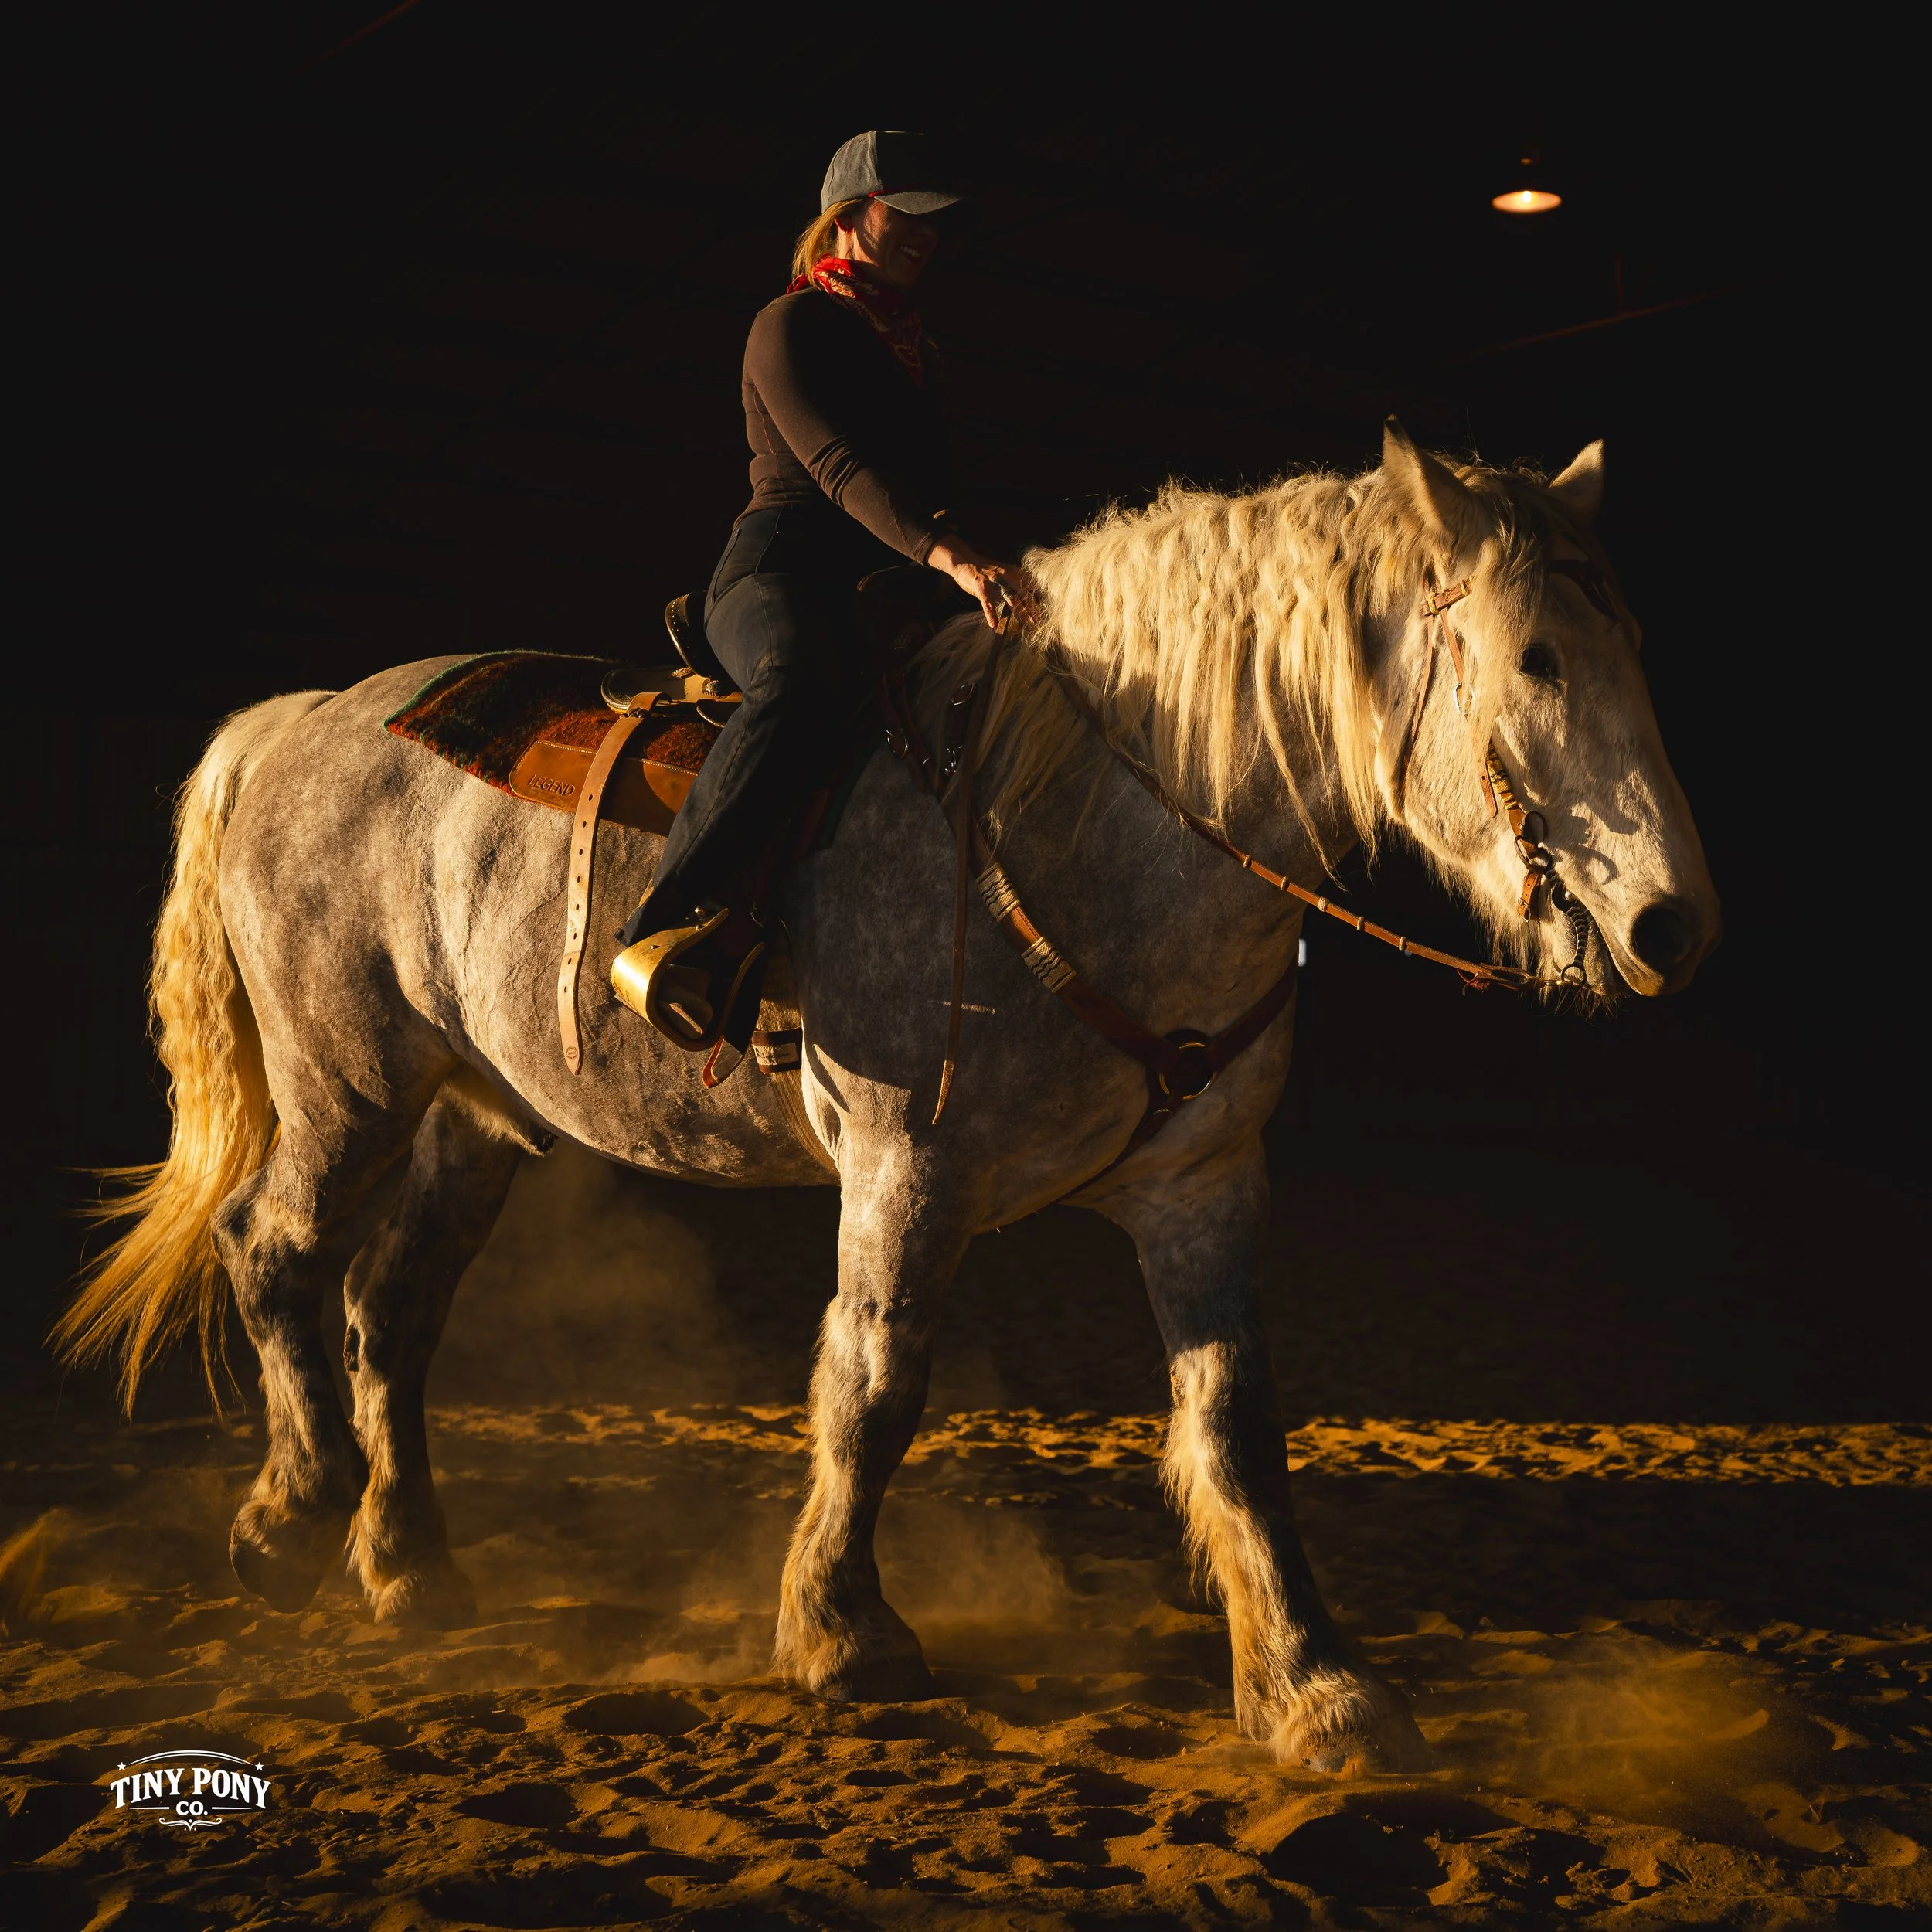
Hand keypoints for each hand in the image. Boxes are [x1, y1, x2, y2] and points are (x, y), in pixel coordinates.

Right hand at [927, 539, 1041, 629]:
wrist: (965, 561)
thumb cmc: (987, 572)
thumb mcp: (1005, 575)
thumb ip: (1017, 585)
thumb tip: (1031, 598)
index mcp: (1014, 573)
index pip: (1031, 587)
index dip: (1039, 600)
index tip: (1047, 612)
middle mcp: (1007, 576)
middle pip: (1024, 593)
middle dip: (1033, 608)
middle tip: (1040, 622)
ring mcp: (994, 581)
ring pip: (1009, 597)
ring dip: (1019, 612)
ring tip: (1026, 624)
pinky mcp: (980, 587)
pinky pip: (987, 603)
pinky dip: (990, 615)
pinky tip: (994, 625)